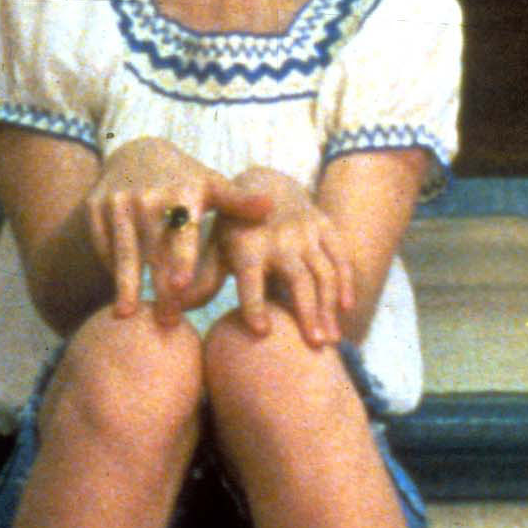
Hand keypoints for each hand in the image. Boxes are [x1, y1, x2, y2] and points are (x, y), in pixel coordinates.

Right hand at [83, 139, 233, 318]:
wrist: (135, 152)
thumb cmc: (185, 180)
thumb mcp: (212, 185)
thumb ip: (239, 202)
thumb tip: (271, 207)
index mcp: (181, 191)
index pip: (182, 232)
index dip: (180, 258)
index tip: (180, 286)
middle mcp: (147, 196)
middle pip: (153, 249)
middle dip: (159, 286)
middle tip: (169, 321)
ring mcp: (118, 203)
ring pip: (123, 252)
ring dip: (125, 285)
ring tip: (127, 315)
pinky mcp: (95, 210)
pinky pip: (104, 246)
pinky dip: (111, 270)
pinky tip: (121, 294)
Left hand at [208, 168, 355, 346]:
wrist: (266, 182)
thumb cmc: (235, 227)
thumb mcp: (216, 245)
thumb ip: (204, 277)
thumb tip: (181, 307)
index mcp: (246, 244)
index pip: (250, 277)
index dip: (254, 303)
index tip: (261, 332)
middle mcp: (279, 238)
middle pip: (297, 279)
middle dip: (306, 311)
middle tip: (314, 345)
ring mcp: (306, 233)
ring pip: (324, 272)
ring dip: (329, 306)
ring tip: (330, 340)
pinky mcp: (326, 228)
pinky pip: (341, 257)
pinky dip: (347, 282)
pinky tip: (346, 309)